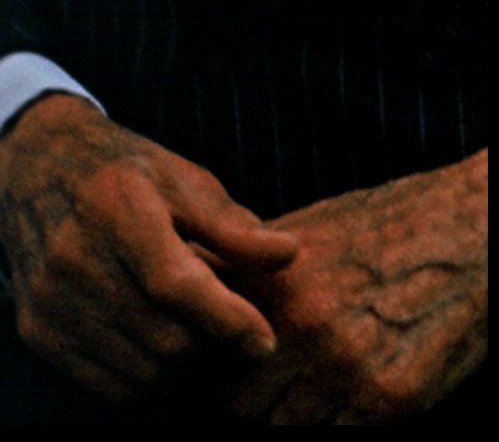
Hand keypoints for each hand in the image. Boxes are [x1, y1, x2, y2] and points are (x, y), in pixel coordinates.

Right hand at [0, 92, 297, 400]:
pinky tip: (157, 345)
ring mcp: (50, 297)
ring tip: (192, 332)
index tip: (263, 338)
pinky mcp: (38, 330)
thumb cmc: (121, 175)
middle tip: (227, 329)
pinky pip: (114, 388)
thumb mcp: (178, 179)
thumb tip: (288, 255)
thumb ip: (232, 224)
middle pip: (167, 340)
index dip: (228, 320)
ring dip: (184, 368)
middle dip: (212, 346)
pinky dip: (149, 380)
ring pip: (146, 373)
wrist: (30, 169)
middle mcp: (73, 253)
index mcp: (114, 205)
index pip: (176, 283)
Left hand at [224, 155, 487, 421]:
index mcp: (271, 286)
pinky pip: (338, 436)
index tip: (194, 378)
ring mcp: (349, 369)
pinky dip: (330, 426)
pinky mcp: (392, 399)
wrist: (458, 233)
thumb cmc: (377, 230)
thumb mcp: (300, 239)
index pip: (205, 355)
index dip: (198, 371)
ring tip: (289, 395)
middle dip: (236, 402)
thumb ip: (250, 280)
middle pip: (239, 403)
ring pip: (286, 426)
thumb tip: (201, 309)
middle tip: (237, 396)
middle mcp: (305, 331)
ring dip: (282, 415)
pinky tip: (330, 404)